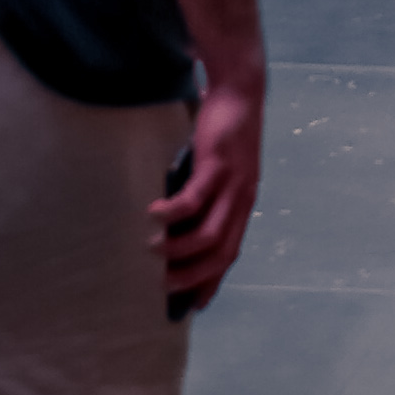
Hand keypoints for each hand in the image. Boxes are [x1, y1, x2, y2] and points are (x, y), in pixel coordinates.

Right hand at [154, 73, 264, 312]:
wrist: (240, 88)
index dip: (212, 281)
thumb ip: (204, 194)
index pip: (230, 254)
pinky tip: (152, 216)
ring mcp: (233, 183)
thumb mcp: (217, 169)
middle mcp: (242, 199)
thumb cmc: (223, 129)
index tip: (194, 305)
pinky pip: (195, 199)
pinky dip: (173, 213)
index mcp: (243, 204)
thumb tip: (175, 218)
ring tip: (152, 251)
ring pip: (209, 233)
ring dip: (180, 249)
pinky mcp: (218, 164)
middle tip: (163, 285)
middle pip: (221, 253)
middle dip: (193, 276)